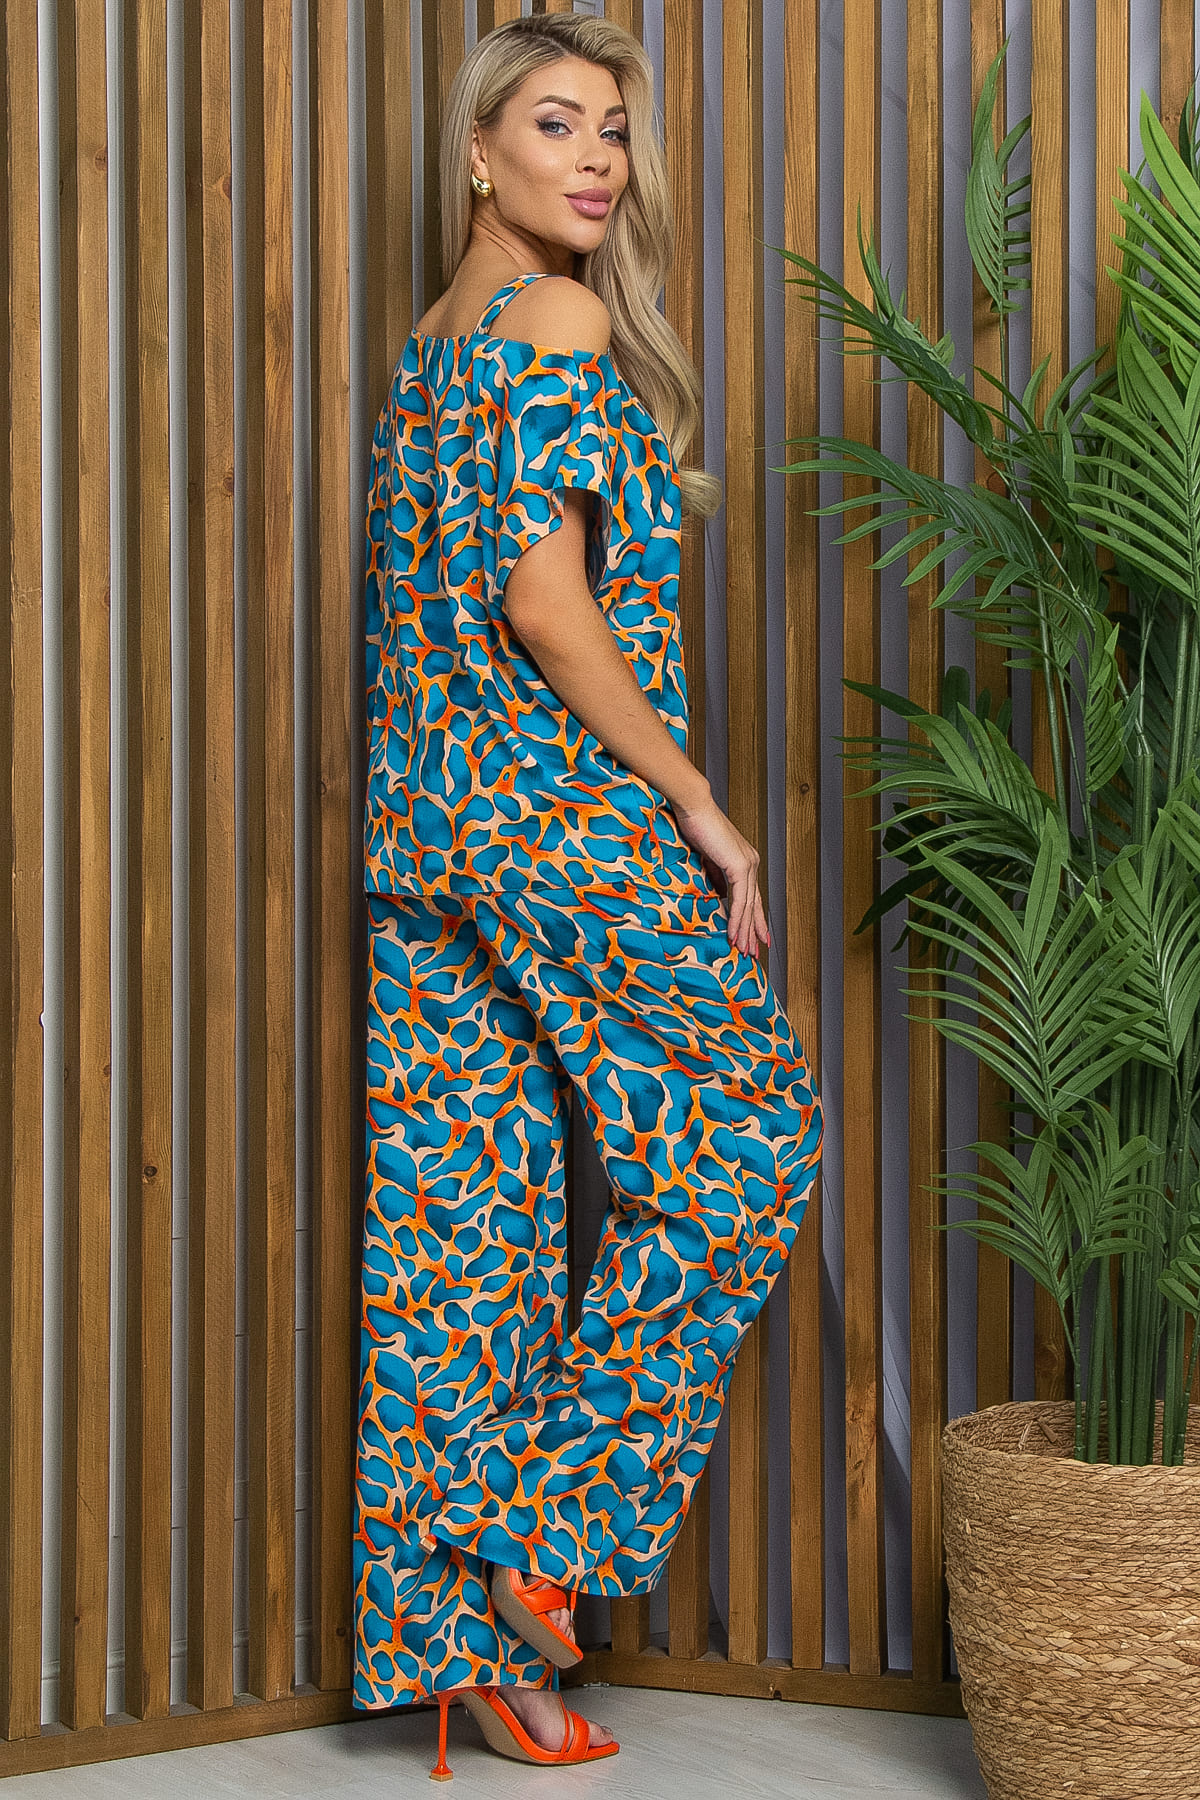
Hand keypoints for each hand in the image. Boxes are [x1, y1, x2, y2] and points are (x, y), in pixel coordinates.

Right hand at [672, 794, 769, 955]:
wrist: (694, 806)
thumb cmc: (695, 825)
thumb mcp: (706, 857)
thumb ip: (714, 875)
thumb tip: (718, 893)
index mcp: (745, 860)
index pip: (752, 895)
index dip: (754, 918)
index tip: (756, 936)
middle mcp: (751, 863)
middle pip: (754, 904)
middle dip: (754, 931)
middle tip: (755, 952)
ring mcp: (748, 864)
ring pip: (748, 906)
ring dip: (746, 931)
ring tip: (744, 951)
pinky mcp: (739, 866)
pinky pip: (740, 901)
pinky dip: (736, 920)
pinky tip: (734, 936)